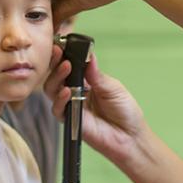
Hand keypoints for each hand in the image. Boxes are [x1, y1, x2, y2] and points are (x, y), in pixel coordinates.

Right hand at [44, 49, 151, 168]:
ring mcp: (71, 106)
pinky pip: (57, 109)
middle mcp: (75, 92)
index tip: (62, 45)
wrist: (130, 137)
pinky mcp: (70, 120)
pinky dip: (60, 99)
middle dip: (56, 63)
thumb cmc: (125, 112)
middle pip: (56, 76)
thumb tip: (88, 56)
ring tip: (66, 68)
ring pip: (52, 90)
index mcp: (86, 81)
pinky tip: (67, 92)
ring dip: (56, 77)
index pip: (69, 65)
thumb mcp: (113, 87)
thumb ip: (96, 74)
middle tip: (60, 53)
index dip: (63, 56)